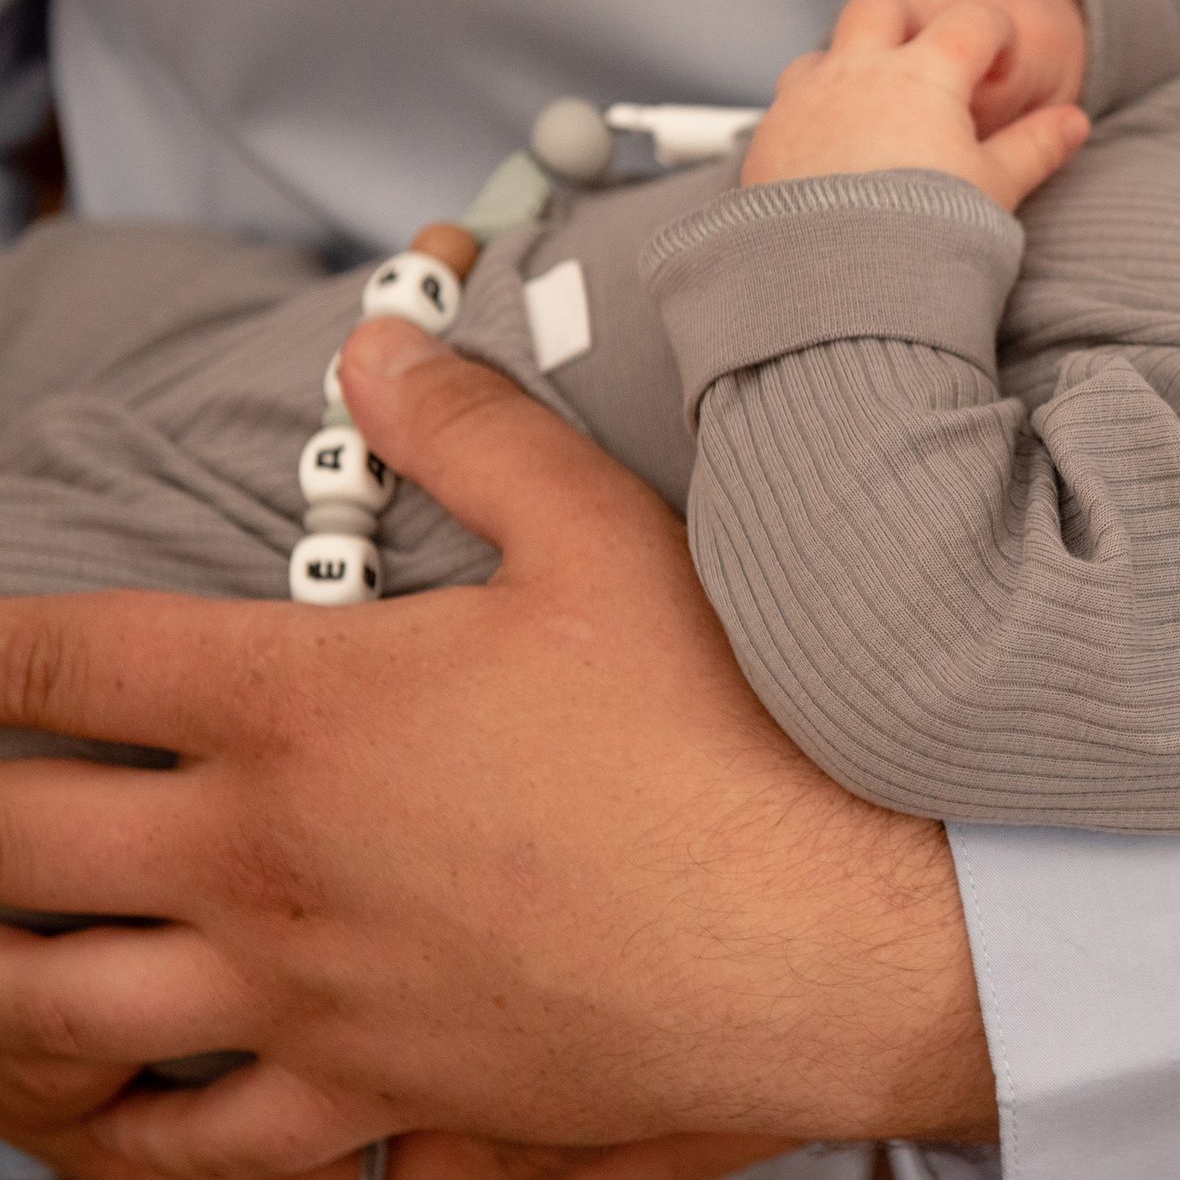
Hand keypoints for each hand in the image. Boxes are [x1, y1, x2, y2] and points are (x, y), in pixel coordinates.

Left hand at [0, 318, 993, 1177]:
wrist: (825, 943)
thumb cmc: (726, 744)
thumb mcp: (609, 540)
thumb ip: (475, 430)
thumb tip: (377, 351)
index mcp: (304, 713)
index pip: (64, 661)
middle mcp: (267, 866)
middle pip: (6, 844)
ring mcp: (305, 1002)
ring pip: (51, 1020)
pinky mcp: (373, 1099)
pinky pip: (188, 1151)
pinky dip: (114, 1131)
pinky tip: (110, 1104)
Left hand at [742, 0, 1090, 207]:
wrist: (839, 285)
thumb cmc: (925, 232)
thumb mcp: (995, 188)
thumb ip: (1036, 147)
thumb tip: (1073, 122)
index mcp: (924, 72)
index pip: (972, 20)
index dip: (995, 38)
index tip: (1000, 70)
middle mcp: (858, 70)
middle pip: (882, 6)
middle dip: (909, 21)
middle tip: (929, 66)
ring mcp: (805, 100)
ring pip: (824, 53)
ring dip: (849, 69)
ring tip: (874, 118)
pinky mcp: (767, 138)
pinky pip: (787, 107)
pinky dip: (813, 117)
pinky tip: (832, 158)